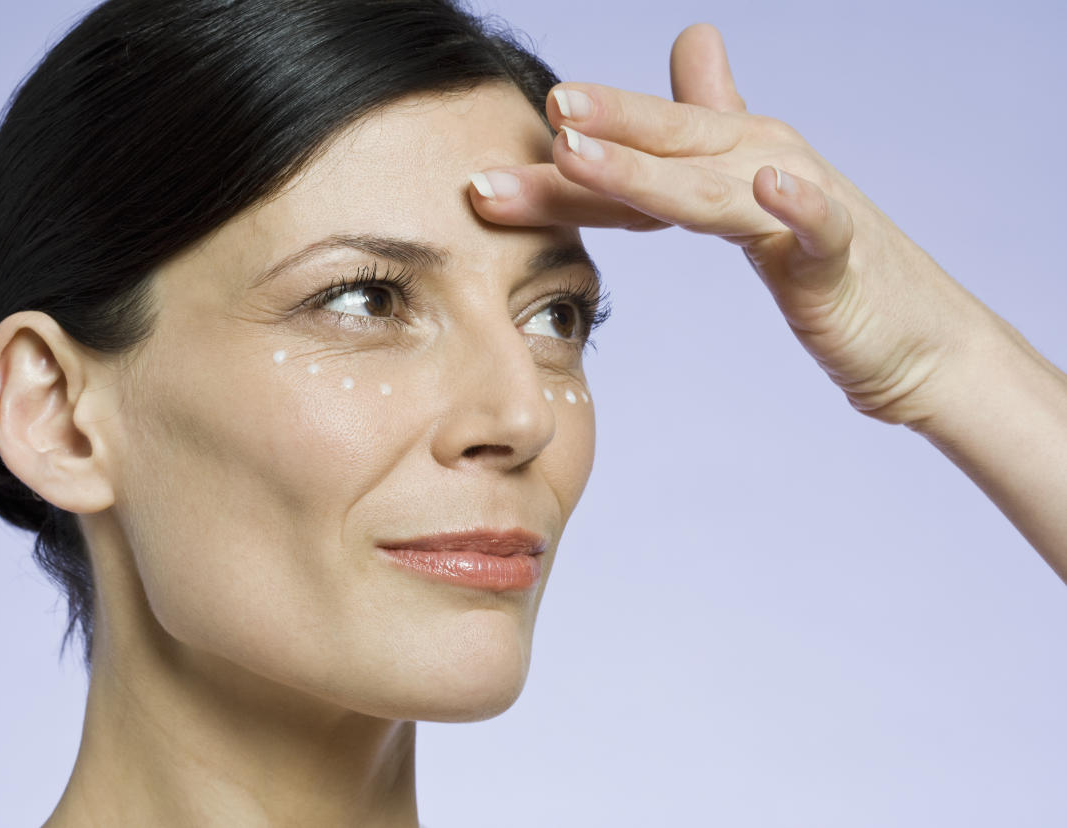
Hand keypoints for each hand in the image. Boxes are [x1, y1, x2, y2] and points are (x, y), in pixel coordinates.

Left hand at [469, 23, 1010, 427]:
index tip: (484, 163)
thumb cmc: (822, 271)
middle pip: (662, 149)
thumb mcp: (748, 202)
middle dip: (595, 132)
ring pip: (711, 182)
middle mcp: (759, 164)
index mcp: (725, 163)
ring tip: (579, 150)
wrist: (917, 339)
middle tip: (536, 113)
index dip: (566, 158)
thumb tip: (690, 46)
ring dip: (645, 164)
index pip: (631, 159)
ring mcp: (800, 206)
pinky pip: (816, 225)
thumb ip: (696, 146)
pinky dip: (797, 207)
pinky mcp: (839, 257)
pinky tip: (769, 188)